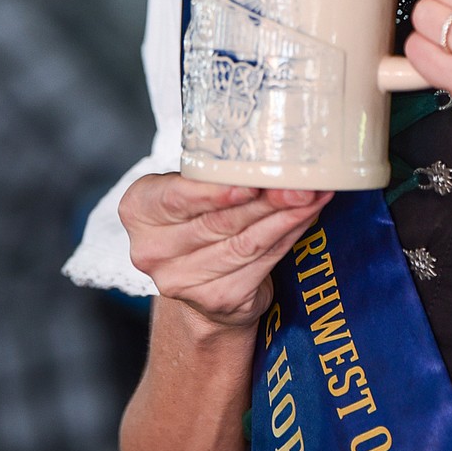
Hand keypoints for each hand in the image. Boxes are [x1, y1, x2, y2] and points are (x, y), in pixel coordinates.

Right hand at [119, 173, 330, 330]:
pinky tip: (306, 219)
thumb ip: (212, 173)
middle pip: (219, 221)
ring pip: (245, 243)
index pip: (176, 198)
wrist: (199, 282)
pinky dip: (288, 237)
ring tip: (313, 197)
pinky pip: (261, 261)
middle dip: (267, 200)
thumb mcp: (190, 188)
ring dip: (286, 218)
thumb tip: (269, 151)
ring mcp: (181, 280)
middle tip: (302, 185)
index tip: (251, 184)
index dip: (215, 193)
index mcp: (138, 210)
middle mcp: (151, 250)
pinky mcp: (216, 299)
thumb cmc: (198, 217)